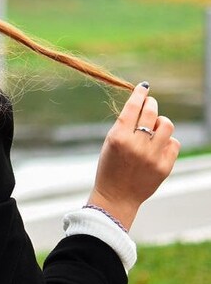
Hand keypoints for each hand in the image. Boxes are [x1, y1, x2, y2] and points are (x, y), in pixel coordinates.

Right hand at [88, 83, 179, 230]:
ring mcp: (152, 157)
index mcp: (118, 137)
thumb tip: (142, 104)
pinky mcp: (164, 166)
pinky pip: (174, 143)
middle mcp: (136, 145)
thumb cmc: (110, 167)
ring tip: (155, 127)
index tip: (144, 87)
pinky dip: (167, 141)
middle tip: (150, 104)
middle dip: (151, 104)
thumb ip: (125, 125)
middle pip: (151, 113)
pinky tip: (159, 146)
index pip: (132, 107)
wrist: (117, 197)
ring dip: (161, 122)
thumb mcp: (110, 143)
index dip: (140, 94)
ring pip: (167, 125)